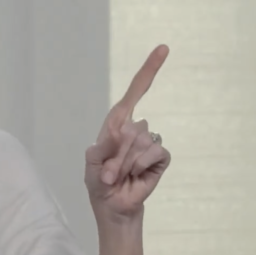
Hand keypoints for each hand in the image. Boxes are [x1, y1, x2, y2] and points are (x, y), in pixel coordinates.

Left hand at [85, 45, 171, 221]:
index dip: (149, 70)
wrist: (113, 206)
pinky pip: (154, 152)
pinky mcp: (161, 157)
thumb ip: (102, 147)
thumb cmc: (99, 182)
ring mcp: (150, 141)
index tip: (164, 48)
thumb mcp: (92, 164)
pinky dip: (140, 166)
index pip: (135, 92)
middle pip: (131, 127)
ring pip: (140, 141)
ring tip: (118, 176)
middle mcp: (135, 128)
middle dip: (116, 153)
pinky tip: (136, 176)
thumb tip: (120, 131)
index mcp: (117, 123)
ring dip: (124, 163)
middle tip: (108, 172)